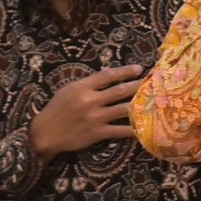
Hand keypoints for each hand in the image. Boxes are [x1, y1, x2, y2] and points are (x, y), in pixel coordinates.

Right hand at [27, 64, 143, 159]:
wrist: (46, 133)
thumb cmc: (56, 109)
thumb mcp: (68, 90)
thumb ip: (87, 84)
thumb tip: (108, 77)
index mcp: (83, 87)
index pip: (108, 75)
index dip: (125, 71)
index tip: (139, 68)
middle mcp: (91, 100)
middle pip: (120, 90)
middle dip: (138, 85)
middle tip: (153, 82)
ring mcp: (96, 117)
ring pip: (123, 109)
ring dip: (139, 105)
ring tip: (154, 101)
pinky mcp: (98, 133)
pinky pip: (119, 130)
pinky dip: (133, 129)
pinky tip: (144, 127)